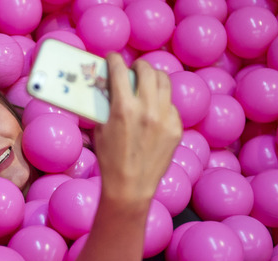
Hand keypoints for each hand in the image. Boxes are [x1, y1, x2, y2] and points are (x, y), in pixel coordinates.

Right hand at [93, 53, 182, 205]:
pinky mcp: (176, 128)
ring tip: (148, 81)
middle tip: (134, 68)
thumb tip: (108, 88)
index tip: (112, 57)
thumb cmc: (110, 159)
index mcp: (123, 108)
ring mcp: (165, 118)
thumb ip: (107, 106)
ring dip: (154, 77)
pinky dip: (161, 102)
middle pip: (147, 71)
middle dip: (138, 65)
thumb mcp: (101, 129)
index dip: (114, 59)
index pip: (119, 71)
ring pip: (164, 83)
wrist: (130, 186)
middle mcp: (147, 109)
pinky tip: (154, 109)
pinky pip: (170, 105)